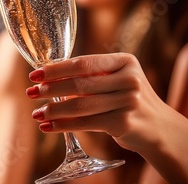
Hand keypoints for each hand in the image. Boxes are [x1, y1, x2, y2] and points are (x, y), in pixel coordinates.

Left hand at [25, 52, 169, 151]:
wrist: (156, 126)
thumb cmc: (125, 97)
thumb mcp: (115, 79)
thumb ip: (89, 75)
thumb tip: (45, 77)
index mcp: (124, 61)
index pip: (83, 63)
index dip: (56, 69)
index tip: (35, 74)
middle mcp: (129, 79)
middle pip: (80, 85)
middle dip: (50, 89)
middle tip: (31, 93)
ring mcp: (128, 102)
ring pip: (80, 106)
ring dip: (53, 110)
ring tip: (36, 113)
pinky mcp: (124, 123)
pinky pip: (85, 124)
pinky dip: (63, 126)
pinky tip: (48, 126)